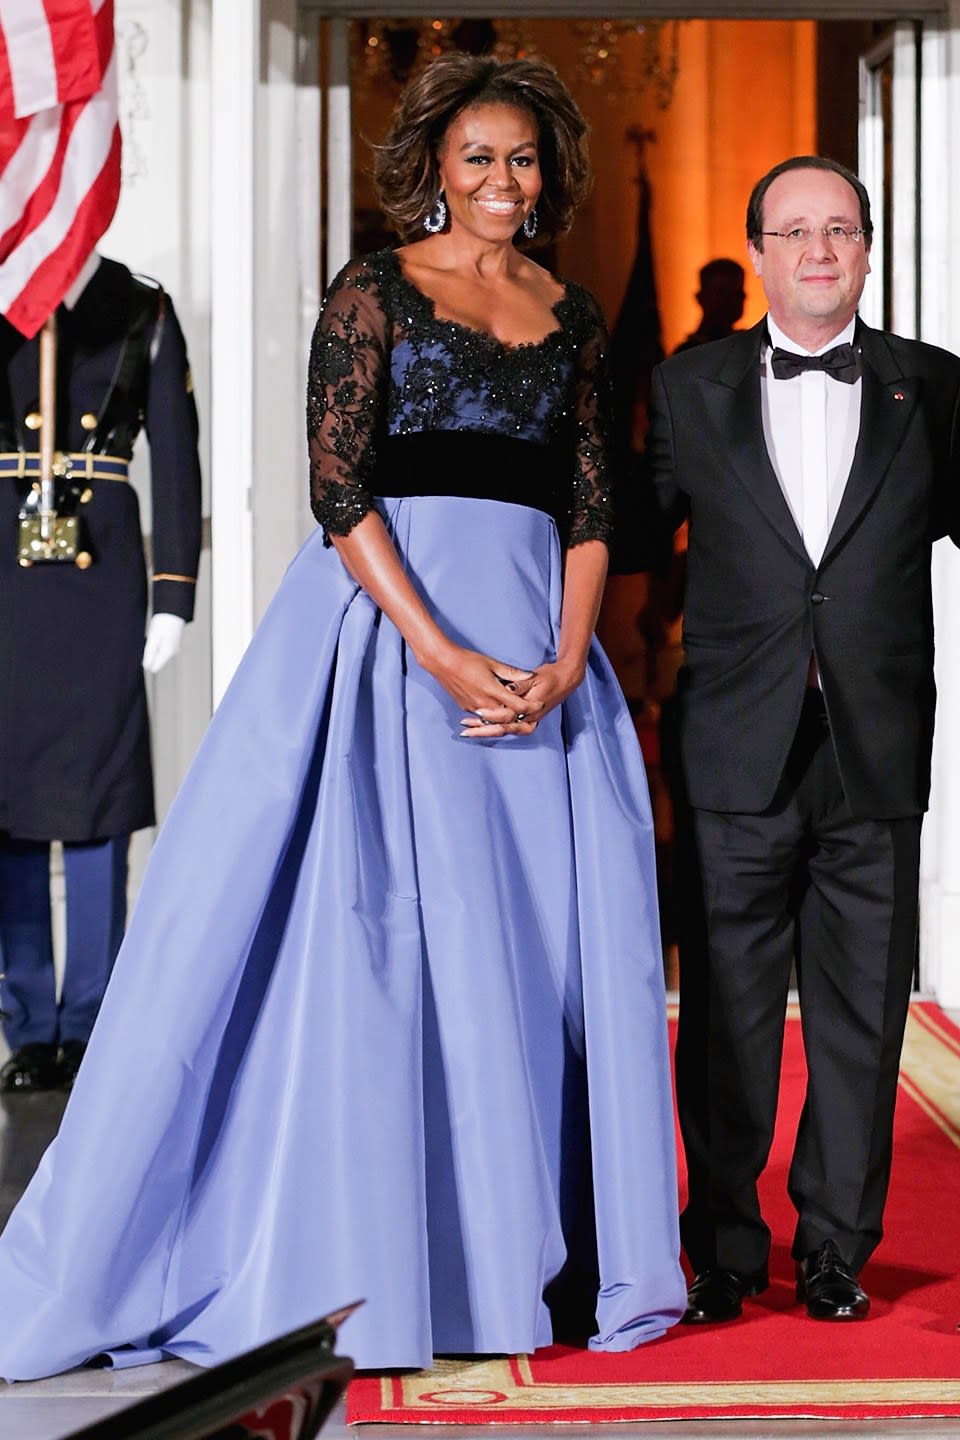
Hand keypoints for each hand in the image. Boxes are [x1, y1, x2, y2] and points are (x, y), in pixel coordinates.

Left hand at [142, 613, 184, 673]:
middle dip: (150, 655)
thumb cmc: (163, 622)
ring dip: (154, 649)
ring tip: (156, 636)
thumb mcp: (153, 637)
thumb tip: (146, 667)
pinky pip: (162, 651)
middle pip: (156, 662)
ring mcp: (174, 650)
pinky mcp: (173, 646)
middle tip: (151, 640)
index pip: (154, 668)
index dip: (147, 661)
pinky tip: (159, 635)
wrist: (174, 611)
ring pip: (159, 656)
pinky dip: (158, 645)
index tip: (146, 649)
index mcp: (167, 653)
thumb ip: (150, 653)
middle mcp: (172, 654)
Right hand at [421, 642, 537, 736]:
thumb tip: (530, 675)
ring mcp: (474, 708)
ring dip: (508, 719)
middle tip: (533, 713)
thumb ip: (512, 673)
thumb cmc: (467, 660)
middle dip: (522, 716)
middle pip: (508, 717)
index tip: (540, 703)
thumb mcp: (492, 663)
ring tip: (520, 716)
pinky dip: (494, 717)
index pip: (518, 706)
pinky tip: (500, 712)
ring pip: (496, 720)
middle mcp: (484, 704)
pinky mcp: (466, 707)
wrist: (442, 663)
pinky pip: (484, 717)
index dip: (531, 706)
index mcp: (493, 691)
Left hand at [459, 657, 583, 739]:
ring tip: (466, 731)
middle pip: (501, 729)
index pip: (508, 717)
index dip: (492, 715)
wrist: (566, 681)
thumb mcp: (535, 677)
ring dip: (483, 731)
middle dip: (482, 730)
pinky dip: (490, 727)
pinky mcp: (523, 720)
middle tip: (465, 731)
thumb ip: (520, 685)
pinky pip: (505, 727)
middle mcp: (529, 719)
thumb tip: (508, 689)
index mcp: (531, 710)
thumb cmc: (550, 677)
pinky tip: (476, 726)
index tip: (477, 712)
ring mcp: (526, 722)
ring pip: (501, 730)